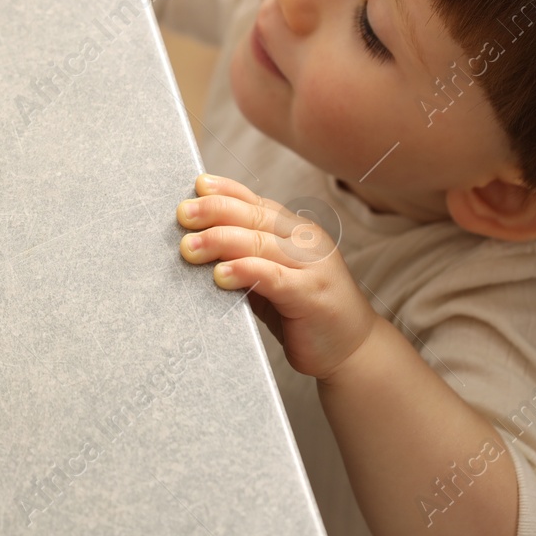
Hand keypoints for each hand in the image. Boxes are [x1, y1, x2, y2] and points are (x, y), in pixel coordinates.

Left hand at [177, 173, 380, 381]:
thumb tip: (196, 245)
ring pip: (260, 242)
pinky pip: (273, 276)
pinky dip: (244, 271)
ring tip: (188, 247)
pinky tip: (219, 275)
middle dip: (215, 211)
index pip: (258, 203)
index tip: (197, 185)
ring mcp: (312, 266)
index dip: (227, 191)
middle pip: (255, 217)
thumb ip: (247, 260)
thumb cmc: (304, 313)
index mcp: (297, 232)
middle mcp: (306, 241)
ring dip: (220, 241)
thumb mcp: (273, 279)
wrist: (353, 350)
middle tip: (183, 213)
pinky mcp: (310, 294)